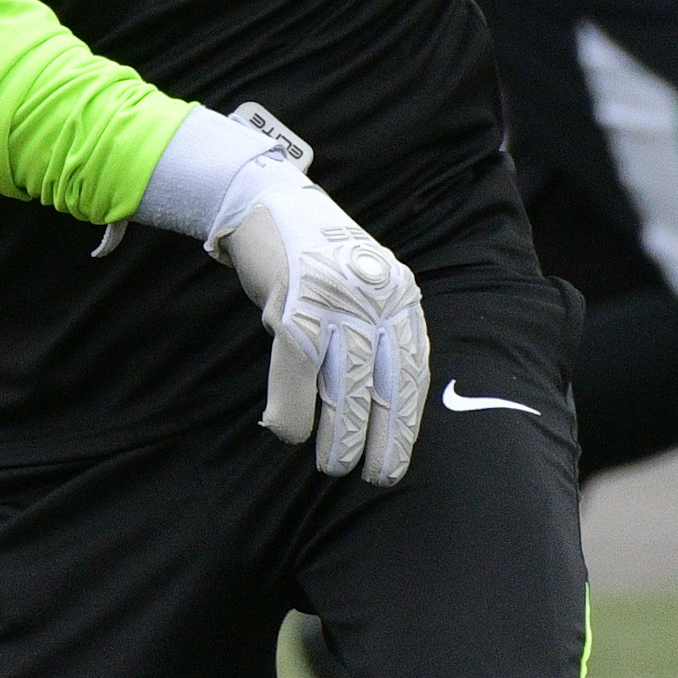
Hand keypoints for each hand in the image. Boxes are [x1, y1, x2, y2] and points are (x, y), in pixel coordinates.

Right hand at [206, 153, 429, 489]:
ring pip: (343, 385)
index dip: (405, 423)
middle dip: (378, 439)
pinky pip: (297, 372)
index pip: (411, 373)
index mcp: (399, 296)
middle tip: (371, 477)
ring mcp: (334, 300)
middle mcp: (374, 297)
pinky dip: (293, 410)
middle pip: (382, 385)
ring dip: (338, 434)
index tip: (397, 463)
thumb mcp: (363, 285)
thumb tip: (379, 402)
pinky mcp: (294, 304)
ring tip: (332, 466)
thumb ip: (376, 330)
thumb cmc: (315, 256)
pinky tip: (288, 434)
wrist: (266, 201)